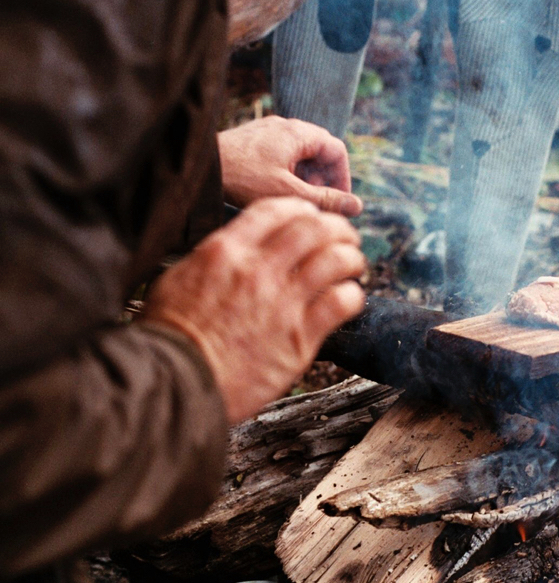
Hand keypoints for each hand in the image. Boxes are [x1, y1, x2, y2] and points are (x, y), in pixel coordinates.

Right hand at [143, 198, 366, 422]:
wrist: (175, 383)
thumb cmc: (172, 336)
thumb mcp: (178, 279)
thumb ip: (213, 258)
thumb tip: (233, 248)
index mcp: (225, 251)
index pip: (276, 210)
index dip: (301, 209)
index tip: (310, 216)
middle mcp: (258, 269)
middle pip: (315, 228)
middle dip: (337, 227)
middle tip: (344, 237)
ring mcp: (282, 302)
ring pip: (336, 260)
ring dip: (351, 258)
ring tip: (353, 264)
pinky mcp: (300, 337)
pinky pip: (342, 303)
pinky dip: (352, 295)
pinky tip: (348, 299)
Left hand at [218, 116, 363, 216]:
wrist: (194, 167)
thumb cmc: (238, 177)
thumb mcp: (287, 193)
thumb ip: (324, 200)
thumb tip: (357, 206)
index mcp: (297, 132)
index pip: (337, 150)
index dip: (343, 178)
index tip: (338, 202)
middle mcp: (284, 126)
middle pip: (319, 152)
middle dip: (323, 181)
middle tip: (317, 205)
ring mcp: (266, 132)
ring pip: (300, 155)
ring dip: (305, 180)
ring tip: (295, 203)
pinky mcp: (251, 142)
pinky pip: (280, 156)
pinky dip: (286, 175)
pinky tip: (273, 194)